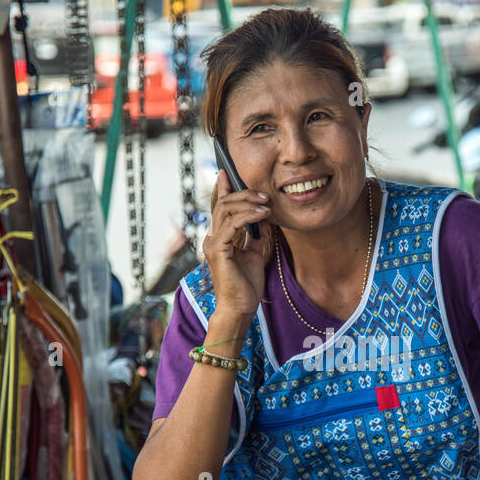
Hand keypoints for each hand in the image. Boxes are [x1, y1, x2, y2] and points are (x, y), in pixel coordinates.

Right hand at [202, 170, 270, 317]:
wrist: (240, 307)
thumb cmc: (246, 284)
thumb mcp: (255, 253)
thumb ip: (254, 235)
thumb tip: (263, 216)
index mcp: (219, 238)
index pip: (220, 208)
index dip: (222, 189)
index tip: (227, 173)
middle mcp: (212, 238)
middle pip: (222, 204)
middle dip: (242, 193)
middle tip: (263, 193)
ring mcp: (213, 243)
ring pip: (226, 210)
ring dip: (248, 203)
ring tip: (266, 203)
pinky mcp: (218, 250)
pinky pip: (232, 224)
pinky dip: (248, 216)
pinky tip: (263, 215)